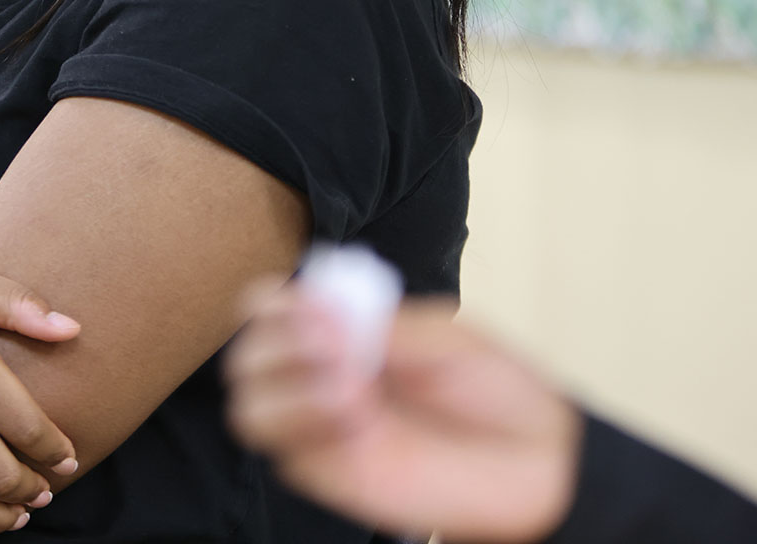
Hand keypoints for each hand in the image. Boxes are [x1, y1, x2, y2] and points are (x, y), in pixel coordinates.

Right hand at [225, 285, 581, 543]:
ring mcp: (322, 429)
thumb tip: (322, 309)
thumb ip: (380, 322)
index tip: (311, 305)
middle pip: (244, 359)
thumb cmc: (493, 387)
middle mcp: (318, 377)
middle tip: (333, 342)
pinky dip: (311, 427)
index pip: (265, 310)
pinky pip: (288, 455)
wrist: (537, 458)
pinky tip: (359, 417)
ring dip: (286, 388)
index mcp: (337, 331)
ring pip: (249, 410)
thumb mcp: (440, 333)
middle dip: (277, 343)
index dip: (271, 304)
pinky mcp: (335, 476)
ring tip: (348, 385)